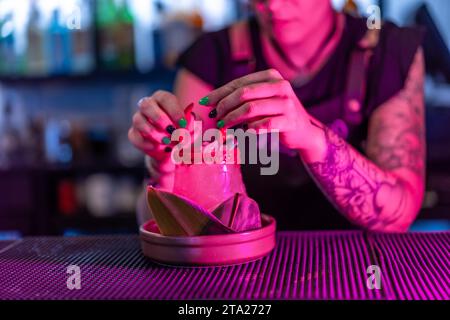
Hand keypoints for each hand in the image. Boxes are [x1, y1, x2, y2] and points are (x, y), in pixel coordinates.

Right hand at [128, 90, 188, 172]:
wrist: (173, 151)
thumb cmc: (183, 132)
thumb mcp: (192, 127)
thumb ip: (193, 123)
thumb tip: (190, 121)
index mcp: (163, 99)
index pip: (165, 98)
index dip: (174, 111)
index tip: (183, 124)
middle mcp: (148, 106)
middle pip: (146, 105)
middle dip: (160, 119)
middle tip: (172, 132)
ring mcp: (138, 119)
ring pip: (138, 121)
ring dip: (154, 133)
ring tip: (167, 142)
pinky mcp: (133, 134)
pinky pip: (136, 137)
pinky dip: (148, 144)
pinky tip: (160, 148)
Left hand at [198, 69, 315, 150]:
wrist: (303, 131)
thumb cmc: (276, 114)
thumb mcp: (262, 100)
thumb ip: (243, 97)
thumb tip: (212, 102)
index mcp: (271, 76)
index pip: (239, 83)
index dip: (220, 93)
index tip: (205, 102)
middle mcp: (281, 86)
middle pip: (243, 94)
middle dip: (225, 106)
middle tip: (215, 117)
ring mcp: (286, 103)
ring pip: (250, 109)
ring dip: (233, 119)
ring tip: (223, 126)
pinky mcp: (289, 121)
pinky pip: (263, 125)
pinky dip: (249, 129)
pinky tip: (242, 132)